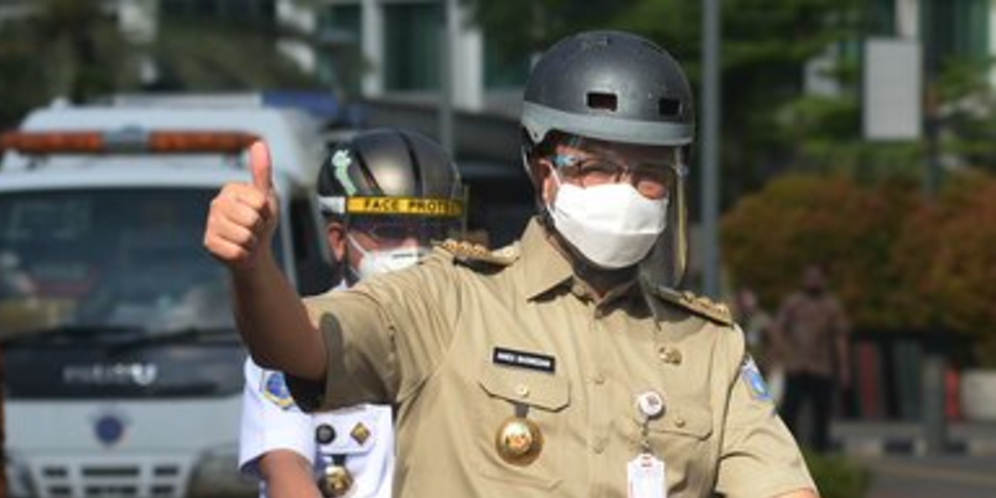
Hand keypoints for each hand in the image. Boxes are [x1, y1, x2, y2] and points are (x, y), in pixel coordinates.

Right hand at [203, 141, 279, 270]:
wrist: (255, 248)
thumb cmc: (261, 219)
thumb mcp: (266, 195)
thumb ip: (262, 171)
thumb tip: (259, 143)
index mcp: (230, 189)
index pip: (259, 202)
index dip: (266, 212)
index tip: (261, 213)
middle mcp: (216, 203)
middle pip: (251, 219)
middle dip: (259, 227)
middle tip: (254, 227)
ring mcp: (210, 224)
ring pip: (244, 237)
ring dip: (252, 242)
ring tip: (247, 238)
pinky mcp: (208, 243)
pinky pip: (236, 252)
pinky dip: (243, 254)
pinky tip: (239, 249)